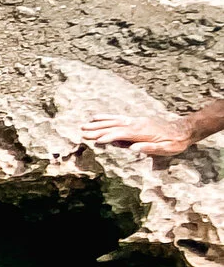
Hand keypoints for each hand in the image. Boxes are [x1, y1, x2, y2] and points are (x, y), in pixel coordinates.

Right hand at [81, 111, 199, 157]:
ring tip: (85, 125)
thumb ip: (150, 147)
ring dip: (99, 123)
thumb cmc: (175, 143)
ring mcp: (136, 120)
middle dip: (97, 129)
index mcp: (142, 132)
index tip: (95, 141)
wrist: (184, 130)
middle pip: (114, 126)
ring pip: (114, 120)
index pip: (121, 134)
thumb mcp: (165, 148)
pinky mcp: (137, 120)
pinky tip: (98, 118)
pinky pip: (119, 117)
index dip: (108, 137)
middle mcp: (137, 124)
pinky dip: (107, 117)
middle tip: (82, 132)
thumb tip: (133, 148)